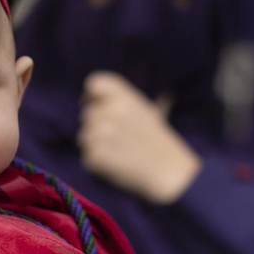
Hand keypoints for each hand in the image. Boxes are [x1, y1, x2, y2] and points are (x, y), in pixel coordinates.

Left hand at [78, 71, 202, 203]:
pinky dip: (98, 165)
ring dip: (96, 147)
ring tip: (121, 153)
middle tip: (121, 141)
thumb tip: (95, 96)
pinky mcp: (95, 155)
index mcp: (123, 96)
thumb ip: (122, 101)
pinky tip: (118, 166)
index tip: (94, 106)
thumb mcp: (147, 112)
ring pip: (84, 137)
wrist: (170, 171)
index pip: (94, 82)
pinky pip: (87, 158)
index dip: (92, 96)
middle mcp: (110, 110)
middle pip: (86, 115)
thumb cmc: (159, 142)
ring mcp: (101, 133)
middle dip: (97, 128)